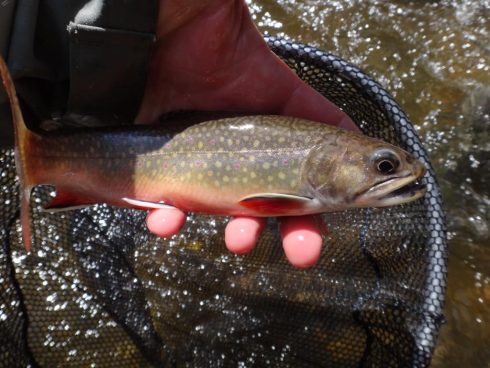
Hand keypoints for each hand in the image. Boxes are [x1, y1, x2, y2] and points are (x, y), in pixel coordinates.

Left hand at [138, 0, 357, 267]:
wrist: (170, 27)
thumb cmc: (229, 53)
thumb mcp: (284, 88)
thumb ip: (324, 116)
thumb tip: (367, 145)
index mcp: (270, 151)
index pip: (296, 196)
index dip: (309, 223)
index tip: (315, 247)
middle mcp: (237, 165)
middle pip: (263, 213)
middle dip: (285, 237)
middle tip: (302, 255)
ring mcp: (198, 167)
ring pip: (216, 214)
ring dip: (232, 233)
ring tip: (239, 240)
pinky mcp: (158, 166)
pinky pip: (160, 202)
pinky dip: (164, 217)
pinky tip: (166, 220)